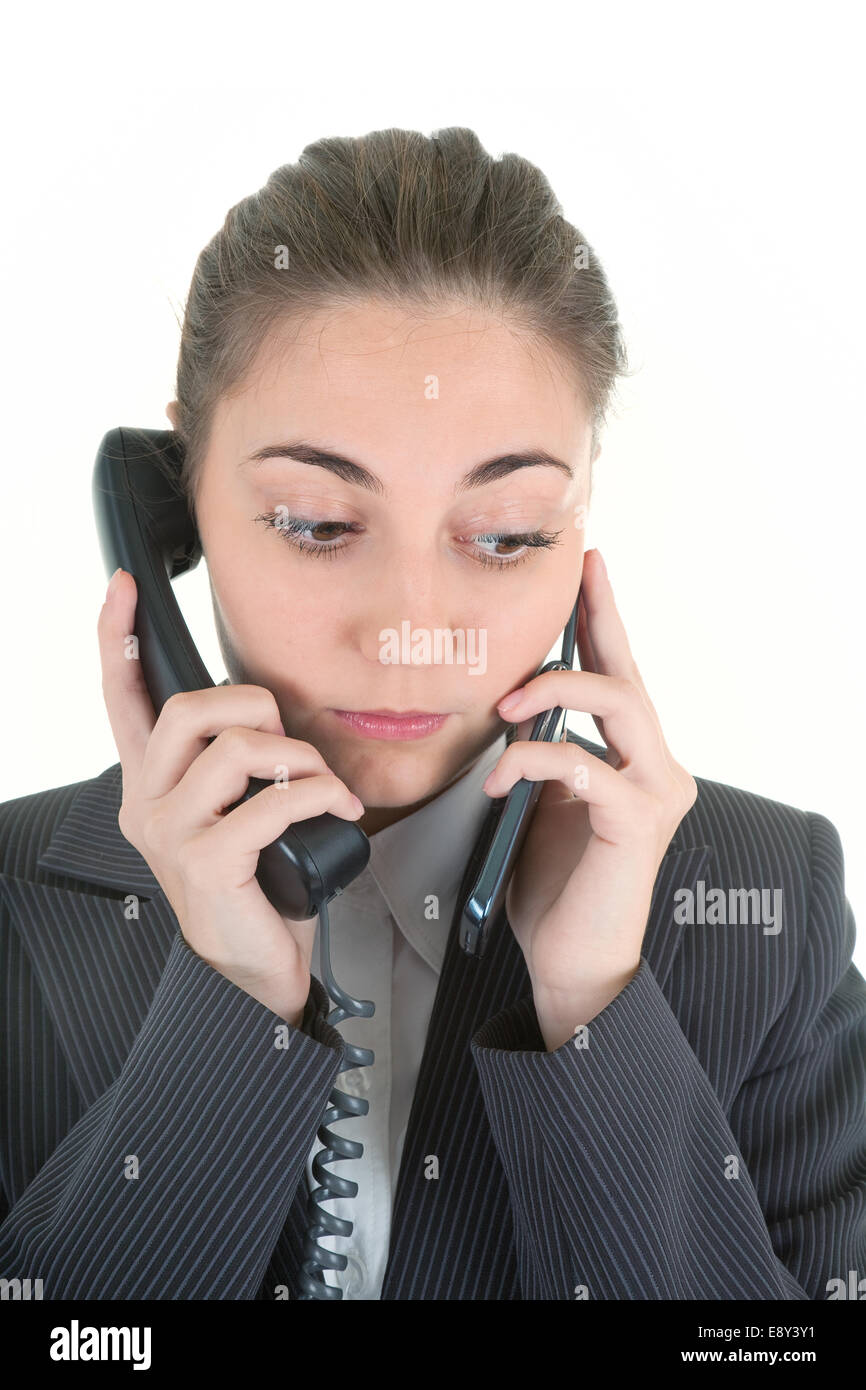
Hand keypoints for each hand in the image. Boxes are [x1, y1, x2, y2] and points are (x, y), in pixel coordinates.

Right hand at [97, 568, 364, 1025]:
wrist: (255, 971)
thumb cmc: (256, 887)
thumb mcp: (240, 813)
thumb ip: (238, 766)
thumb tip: (274, 720)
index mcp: (153, 785)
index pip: (122, 699)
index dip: (117, 638)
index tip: (122, 589)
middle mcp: (149, 804)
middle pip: (187, 709)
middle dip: (255, 707)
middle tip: (292, 746)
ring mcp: (172, 834)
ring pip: (236, 749)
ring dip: (300, 759)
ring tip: (323, 788)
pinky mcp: (207, 861)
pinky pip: (273, 799)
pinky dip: (320, 795)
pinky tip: (337, 811)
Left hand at [482, 548, 696, 1048]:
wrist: (571, 960)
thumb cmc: (553, 885)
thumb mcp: (541, 802)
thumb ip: (544, 753)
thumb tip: (510, 703)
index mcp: (632, 759)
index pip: (620, 675)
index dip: (604, 618)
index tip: (589, 567)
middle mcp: (657, 769)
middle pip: (628, 677)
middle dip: (597, 621)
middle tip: (570, 582)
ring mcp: (654, 794)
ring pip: (620, 706)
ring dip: (558, 690)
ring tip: (505, 706)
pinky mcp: (636, 824)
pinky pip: (585, 765)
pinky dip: (534, 760)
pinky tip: (500, 776)